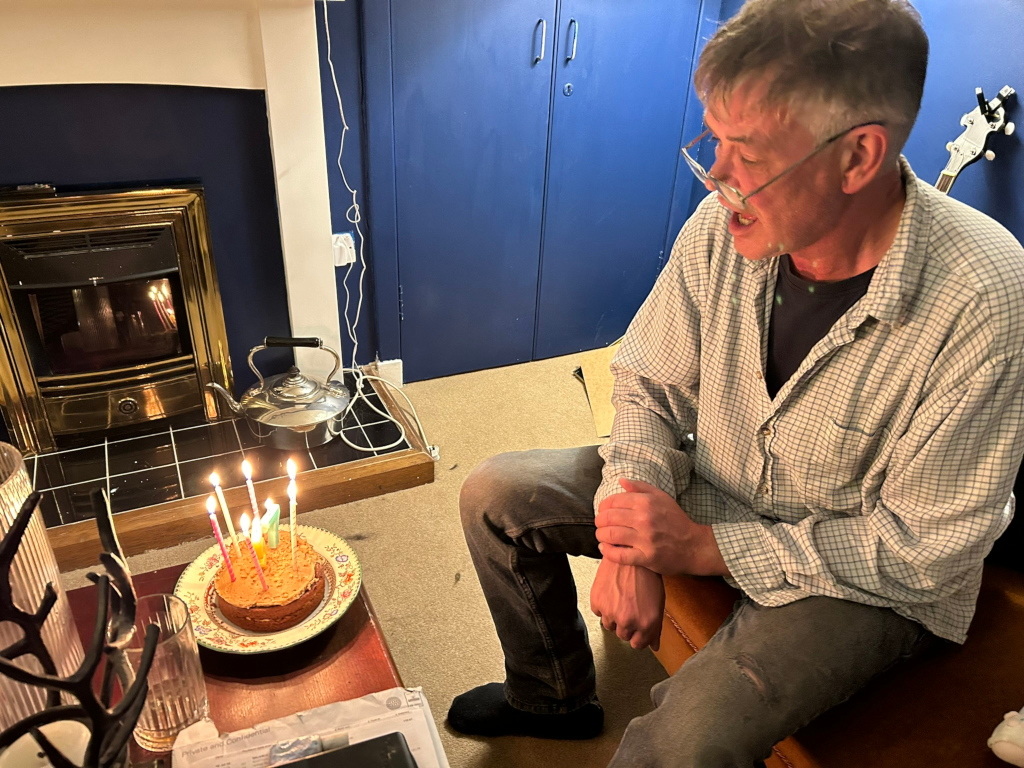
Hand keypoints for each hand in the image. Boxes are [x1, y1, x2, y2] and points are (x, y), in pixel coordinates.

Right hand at [590, 558, 664, 650]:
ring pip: (609, 624)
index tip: (637, 630)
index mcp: (646, 623)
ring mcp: (611, 612)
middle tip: (629, 607)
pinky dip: (603, 605)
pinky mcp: (597, 601)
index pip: (637, 644)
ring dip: (613, 615)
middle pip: (622, 635)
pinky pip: (598, 611)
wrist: (630, 553)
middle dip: (626, 624)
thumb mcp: (658, 602)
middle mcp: (628, 620)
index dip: (638, 636)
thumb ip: (655, 628)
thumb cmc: (647, 574)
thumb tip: (654, 645)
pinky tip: (611, 592)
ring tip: (620, 598)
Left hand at [595, 478, 727, 576]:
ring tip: (602, 536)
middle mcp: (645, 519)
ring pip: (611, 535)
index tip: (603, 511)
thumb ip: (640, 487)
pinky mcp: (647, 557)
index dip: (603, 506)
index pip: (613, 501)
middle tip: (600, 525)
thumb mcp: (662, 497)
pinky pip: (620, 555)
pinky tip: (605, 549)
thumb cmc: (676, 521)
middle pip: (609, 518)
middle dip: (599, 521)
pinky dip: (608, 552)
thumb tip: (621, 481)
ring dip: (601, 535)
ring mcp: (645, 539)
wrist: (694, 545)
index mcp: (646, 502)